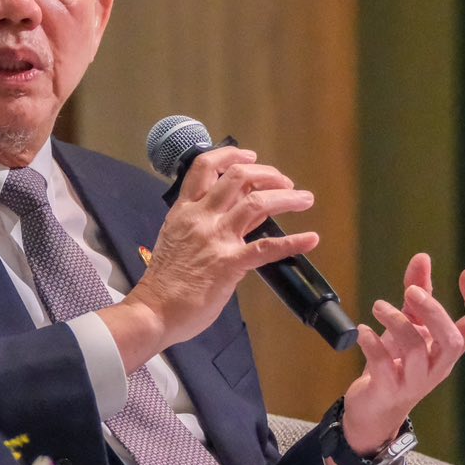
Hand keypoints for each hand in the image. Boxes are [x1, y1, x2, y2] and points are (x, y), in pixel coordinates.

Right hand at [107, 146, 321, 370]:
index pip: (205, 167)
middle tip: (284, 181)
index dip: (231, 155)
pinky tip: (310, 239)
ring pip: (256, 203)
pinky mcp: (229, 264)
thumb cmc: (164, 280)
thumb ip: (204, 223)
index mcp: (184, 210)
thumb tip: (235, 213)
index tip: (250, 156)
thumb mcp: (177, 239)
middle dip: (267, 173)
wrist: (153, 309)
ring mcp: (215, 239)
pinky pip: (266, 247)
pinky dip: (293, 242)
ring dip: (287, 197)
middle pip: (237, 177)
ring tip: (304, 199)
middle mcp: (200, 218)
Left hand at [341, 254, 464, 456]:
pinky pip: (385, 367)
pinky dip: (373, 345)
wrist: (374, 407)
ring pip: (416, 352)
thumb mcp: (409, 324)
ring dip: (396, 323)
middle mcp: (438, 365)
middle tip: (410, 291)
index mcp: (447, 348)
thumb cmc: (397, 362)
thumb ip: (417, 291)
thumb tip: (423, 257)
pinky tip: (362, 330)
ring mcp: (415, 380)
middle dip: (433, 312)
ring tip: (378, 306)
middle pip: (452, 341)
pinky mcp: (388, 389)